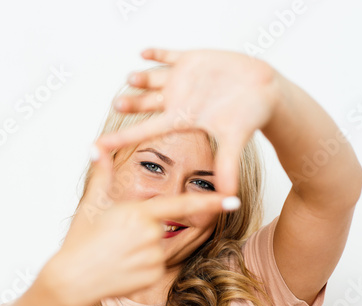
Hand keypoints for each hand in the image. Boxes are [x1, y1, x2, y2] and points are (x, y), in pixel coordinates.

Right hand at [37, 145, 236, 305]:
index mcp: (139, 213)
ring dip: (144, 247)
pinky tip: (122, 265)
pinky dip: (143, 264)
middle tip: (120, 238)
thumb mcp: (93, 204)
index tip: (233, 199)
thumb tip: (96, 148)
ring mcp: (154, 258)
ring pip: (160, 247)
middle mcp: (151, 235)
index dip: (210, 203)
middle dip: (146, 230)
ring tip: (117, 252)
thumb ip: (102, 174)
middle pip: (163, 227)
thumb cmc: (81, 239)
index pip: (182, 206)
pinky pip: (157, 265)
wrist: (72, 279)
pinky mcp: (153, 276)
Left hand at [96, 48, 281, 194]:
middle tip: (118, 104)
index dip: (120, 138)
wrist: (264, 91)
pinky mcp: (192, 61)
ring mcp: (182, 80)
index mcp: (181, 119)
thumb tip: (229, 198)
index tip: (97, 145)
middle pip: (145, 104)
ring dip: (140, 79)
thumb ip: (229, 166)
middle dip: (131, 103)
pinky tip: (144, 53)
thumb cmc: (249, 115)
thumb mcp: (235, 141)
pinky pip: (168, 56)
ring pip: (152, 79)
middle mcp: (177, 101)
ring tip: (131, 79)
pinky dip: (156, 54)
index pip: (145, 131)